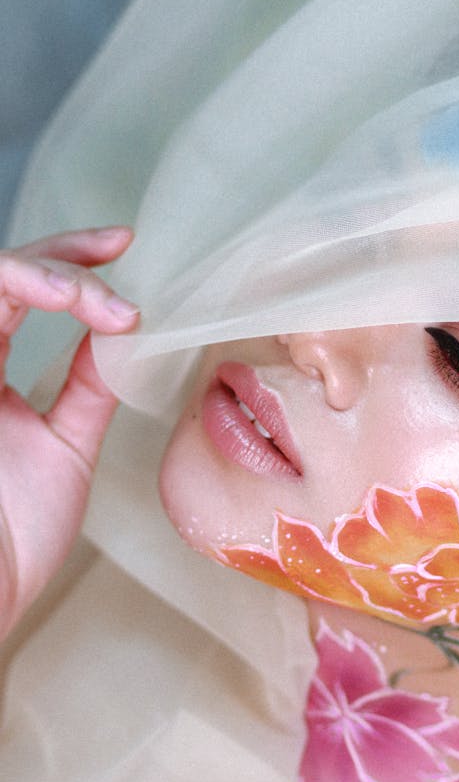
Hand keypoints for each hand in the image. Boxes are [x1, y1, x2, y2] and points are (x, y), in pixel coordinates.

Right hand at [0, 227, 138, 638]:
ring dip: (43, 273)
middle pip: (0, 270)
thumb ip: (88, 388)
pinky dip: (18, 290)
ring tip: (98, 301)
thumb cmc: (13, 538)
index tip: (122, 244)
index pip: (20, 288)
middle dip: (60, 254)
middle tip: (115, 255)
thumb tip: (123, 334)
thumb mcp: (66, 447)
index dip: (68, 256)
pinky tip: (64, 302)